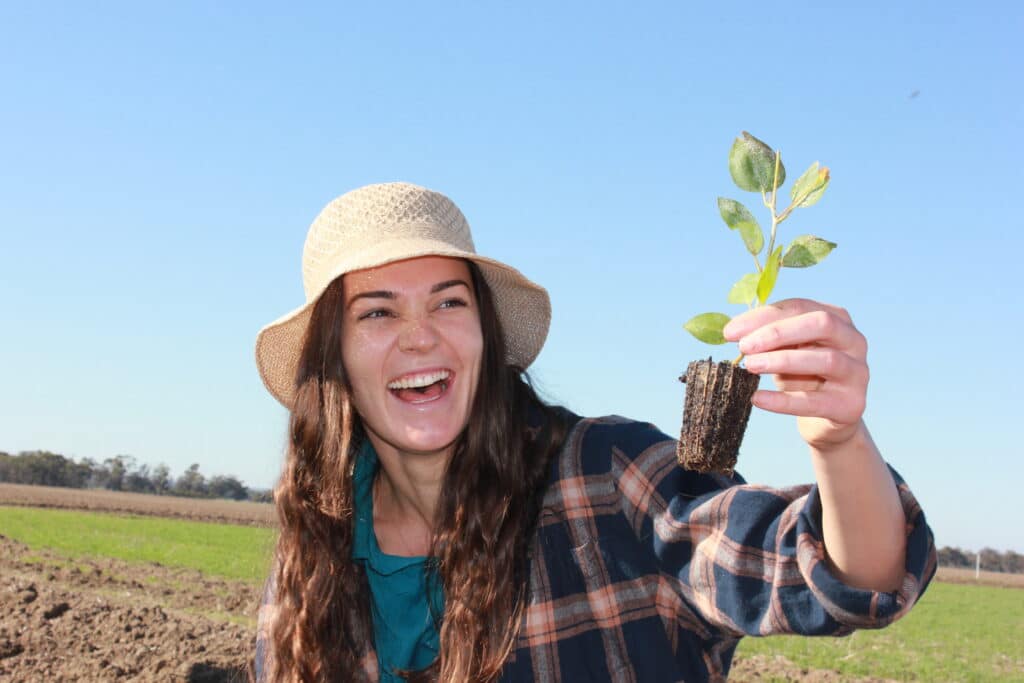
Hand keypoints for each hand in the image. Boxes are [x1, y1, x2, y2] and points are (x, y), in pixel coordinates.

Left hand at [722, 298, 868, 451]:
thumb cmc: (802, 374)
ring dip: (782, 361)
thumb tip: (732, 331)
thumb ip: (767, 336)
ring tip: (750, 366)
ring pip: (825, 359)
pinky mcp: (851, 405)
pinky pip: (815, 402)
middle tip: (744, 346)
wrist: (825, 418)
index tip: (730, 332)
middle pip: (821, 324)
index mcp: (837, 318)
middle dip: (778, 332)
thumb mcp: (785, 350)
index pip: (799, 307)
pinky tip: (757, 398)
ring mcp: (857, 372)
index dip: (763, 317)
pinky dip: (783, 401)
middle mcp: (854, 341)